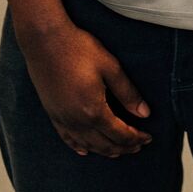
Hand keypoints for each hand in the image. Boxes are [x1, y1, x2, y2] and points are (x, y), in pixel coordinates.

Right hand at [16, 20, 152, 158]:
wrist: (44, 40)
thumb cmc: (78, 48)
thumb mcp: (109, 66)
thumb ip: (127, 92)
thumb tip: (145, 113)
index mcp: (94, 110)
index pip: (120, 134)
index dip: (136, 139)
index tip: (148, 138)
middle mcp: (77, 121)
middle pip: (105, 145)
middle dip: (124, 148)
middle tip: (138, 146)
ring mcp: (62, 119)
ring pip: (87, 145)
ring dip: (105, 151)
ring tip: (119, 150)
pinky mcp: (52, 113)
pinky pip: (67, 138)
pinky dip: (79, 147)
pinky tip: (85, 150)